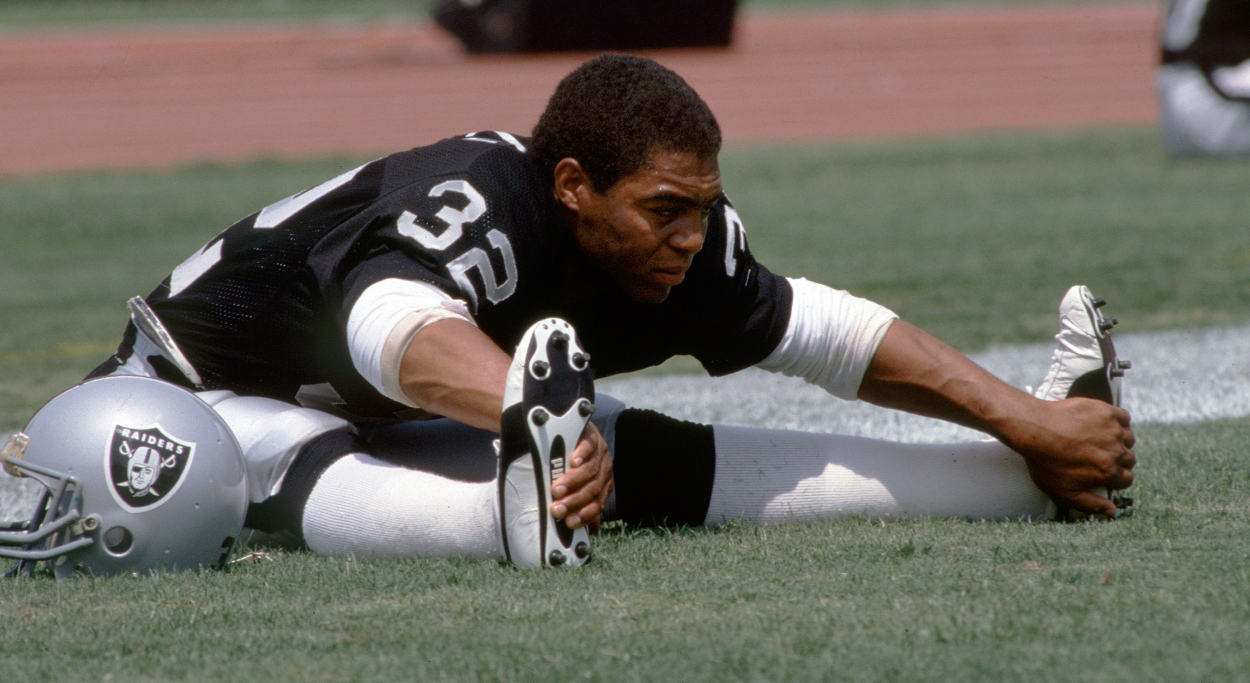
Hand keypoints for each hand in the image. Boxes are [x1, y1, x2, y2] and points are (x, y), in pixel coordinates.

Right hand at [550, 421, 612, 530]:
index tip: (568, 523)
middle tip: (557, 509)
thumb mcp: (579, 486)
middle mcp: (604, 471)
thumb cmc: (575, 464)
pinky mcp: (593, 436)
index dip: (584, 515)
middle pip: (592, 489)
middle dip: (574, 501)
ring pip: (590, 470)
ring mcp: (600, 453)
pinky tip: (573, 461)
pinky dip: (582, 455)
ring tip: (557, 489)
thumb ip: (582, 505)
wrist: (578, 432)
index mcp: (603, 485)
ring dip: (573, 482)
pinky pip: (590, 446)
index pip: (597, 504)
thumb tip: (587, 531)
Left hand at [1006, 397, 1135, 516]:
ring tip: (1100, 440)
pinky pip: (1123, 417)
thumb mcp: (1064, 493)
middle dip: (1117, 460)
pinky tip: (1104, 424)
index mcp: (1108, 472)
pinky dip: (1118, 420)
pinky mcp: (1106, 412)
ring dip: (1118, 440)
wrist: (1035, 429)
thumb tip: (1111, 511)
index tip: (1106, 472)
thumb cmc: (1045, 460)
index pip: (1127, 479)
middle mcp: (1115, 452)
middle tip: (1099, 455)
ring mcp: (1113, 430)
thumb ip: (1091, 504)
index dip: (1116, 477)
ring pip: (1128, 438)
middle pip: (1129, 459)